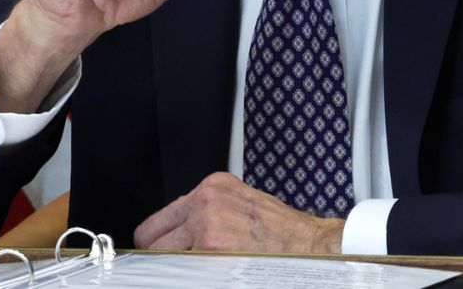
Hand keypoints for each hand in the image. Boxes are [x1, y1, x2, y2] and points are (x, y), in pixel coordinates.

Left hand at [133, 172, 345, 253]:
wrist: (311, 245)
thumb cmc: (281, 231)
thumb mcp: (241, 204)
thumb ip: (208, 211)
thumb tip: (177, 234)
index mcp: (212, 186)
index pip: (160, 219)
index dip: (158, 242)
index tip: (160, 254)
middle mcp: (206, 201)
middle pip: (152, 237)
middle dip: (161, 257)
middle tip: (178, 267)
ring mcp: (207, 225)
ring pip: (165, 257)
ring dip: (178, 268)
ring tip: (205, 269)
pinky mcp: (211, 249)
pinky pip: (182, 271)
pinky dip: (190, 276)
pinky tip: (213, 273)